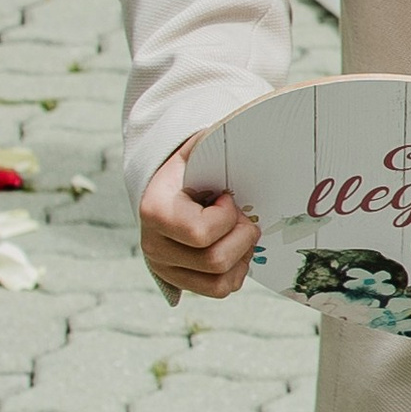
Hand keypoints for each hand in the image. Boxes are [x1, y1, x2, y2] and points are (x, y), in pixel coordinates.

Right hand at [140, 147, 256, 299]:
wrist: (174, 182)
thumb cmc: (196, 163)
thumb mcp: (203, 148)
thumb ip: (220, 140)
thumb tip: (257, 120)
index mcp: (154, 210)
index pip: (199, 232)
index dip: (225, 216)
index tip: (226, 196)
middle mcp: (153, 245)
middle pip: (215, 260)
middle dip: (241, 236)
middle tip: (242, 215)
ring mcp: (164, 267)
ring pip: (220, 282)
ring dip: (242, 256)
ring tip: (239, 232)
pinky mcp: (179, 281)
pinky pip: (220, 290)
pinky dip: (238, 272)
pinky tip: (236, 247)